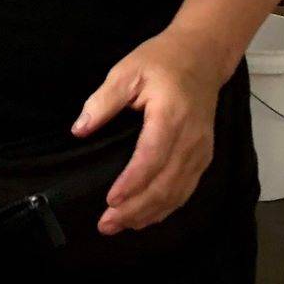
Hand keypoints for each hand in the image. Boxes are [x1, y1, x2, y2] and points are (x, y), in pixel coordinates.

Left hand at [72, 29, 228, 235]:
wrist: (202, 56)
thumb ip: (103, 101)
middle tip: (106, 224)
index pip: (152, 157)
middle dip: (135, 209)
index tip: (110, 200)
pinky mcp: (204, 156)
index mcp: (171, 116)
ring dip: (149, 214)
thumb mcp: (126, 71)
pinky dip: (166, 208)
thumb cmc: (161, 61)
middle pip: (166, 184)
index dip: (132, 183)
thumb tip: (79, 129)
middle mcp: (191, 138)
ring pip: (177, 192)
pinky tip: (146, 217)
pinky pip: (186, 189)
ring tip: (120, 226)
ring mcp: (201, 150)